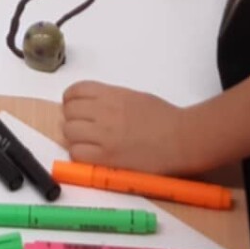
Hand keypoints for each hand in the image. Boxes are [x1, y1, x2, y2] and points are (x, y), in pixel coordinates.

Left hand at [62, 81, 203, 175]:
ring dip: (74, 137)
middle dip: (71, 118)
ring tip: (86, 142)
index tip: (73, 106)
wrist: (181, 138)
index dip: (70, 99)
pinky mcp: (106, 157)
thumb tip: (91, 107)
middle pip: (68, 111)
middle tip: (82, 126)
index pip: (75, 91)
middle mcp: (104, 112)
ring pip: (68, 131)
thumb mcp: (134, 97)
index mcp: (112, 94)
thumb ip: (110, 99)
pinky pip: (76, 153)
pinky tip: (91, 155)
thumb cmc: (164, 118)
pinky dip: (79, 154)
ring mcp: (104, 135)